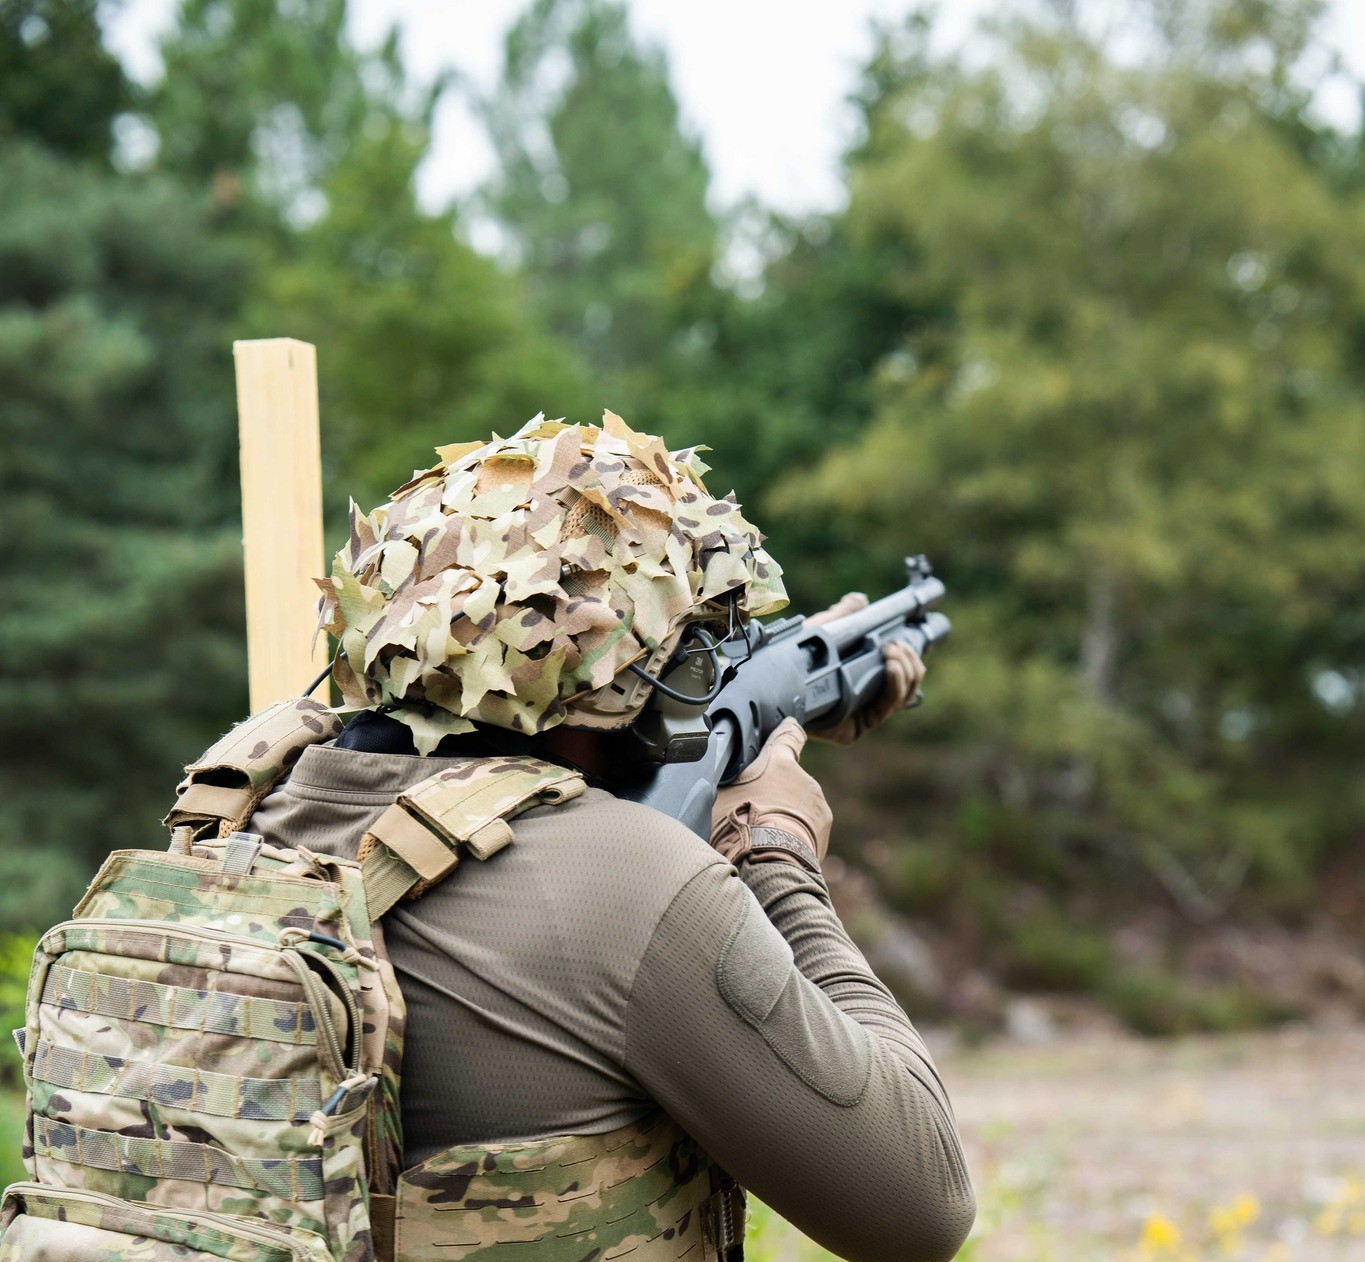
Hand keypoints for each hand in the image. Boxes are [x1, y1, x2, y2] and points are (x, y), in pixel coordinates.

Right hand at [710, 717, 831, 871]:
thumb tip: (713, 778)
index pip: (788, 736)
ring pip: (797, 805)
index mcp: (778, 762)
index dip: (787, 732)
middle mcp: (803, 778)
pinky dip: (794, 835)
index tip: (790, 728)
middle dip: (773, 793)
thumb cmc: (741, 825)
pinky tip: (777, 848)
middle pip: (786, 780)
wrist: (769, 862)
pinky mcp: (824, 829)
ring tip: (763, 837)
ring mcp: (817, 804)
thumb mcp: (719, 797)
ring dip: (784, 816)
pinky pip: (806, 827)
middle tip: (753, 813)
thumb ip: (727, 782)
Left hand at [806, 593, 925, 744]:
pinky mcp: (856, 727)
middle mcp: (866, 697)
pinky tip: (890, 667)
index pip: (901, 669)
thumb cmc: (793, 659)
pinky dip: (894, 686)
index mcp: (863, 676)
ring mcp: (863, 714)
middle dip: (909, 659)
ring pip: (903, 695)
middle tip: (895, 644)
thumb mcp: (822, 630)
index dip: (910, 654)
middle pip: (908, 682)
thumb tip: (861, 600)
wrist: (774, 683)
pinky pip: (885, 708)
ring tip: (892, 651)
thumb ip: (843, 615)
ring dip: (906, 669)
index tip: (906, 634)